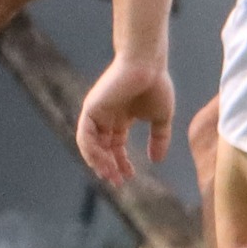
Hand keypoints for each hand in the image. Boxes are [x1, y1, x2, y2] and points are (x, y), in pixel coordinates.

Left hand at [76, 56, 174, 186]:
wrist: (147, 65)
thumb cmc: (156, 85)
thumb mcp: (161, 118)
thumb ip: (159, 139)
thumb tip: (157, 161)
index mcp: (120, 119)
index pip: (115, 146)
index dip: (121, 163)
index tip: (128, 177)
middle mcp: (106, 117)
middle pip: (102, 148)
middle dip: (108, 166)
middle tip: (117, 182)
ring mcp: (97, 113)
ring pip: (90, 145)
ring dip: (98, 162)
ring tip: (109, 175)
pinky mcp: (91, 108)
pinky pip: (85, 135)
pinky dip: (91, 150)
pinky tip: (103, 161)